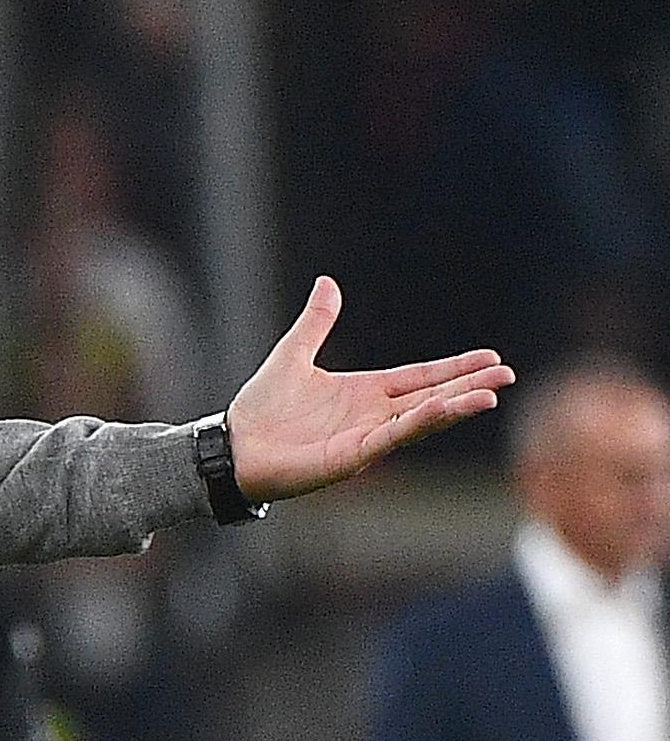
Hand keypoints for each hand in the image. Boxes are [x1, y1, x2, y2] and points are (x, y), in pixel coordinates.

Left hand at [224, 277, 512, 501]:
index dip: (453, 368)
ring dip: (454, 407)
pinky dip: (417, 423)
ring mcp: (365, 437)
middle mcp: (372, 415)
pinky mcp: (351, 457)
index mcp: (364, 391)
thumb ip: (316, 323)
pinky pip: (391, 436)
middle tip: (507, 375)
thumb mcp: (293, 354)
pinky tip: (442, 409)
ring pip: (419, 418)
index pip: (420, 377)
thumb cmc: (261, 408)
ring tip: (490, 394)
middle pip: (431, 396)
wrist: (232, 446)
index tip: (490, 357)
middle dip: (468, 386)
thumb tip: (328, 283)